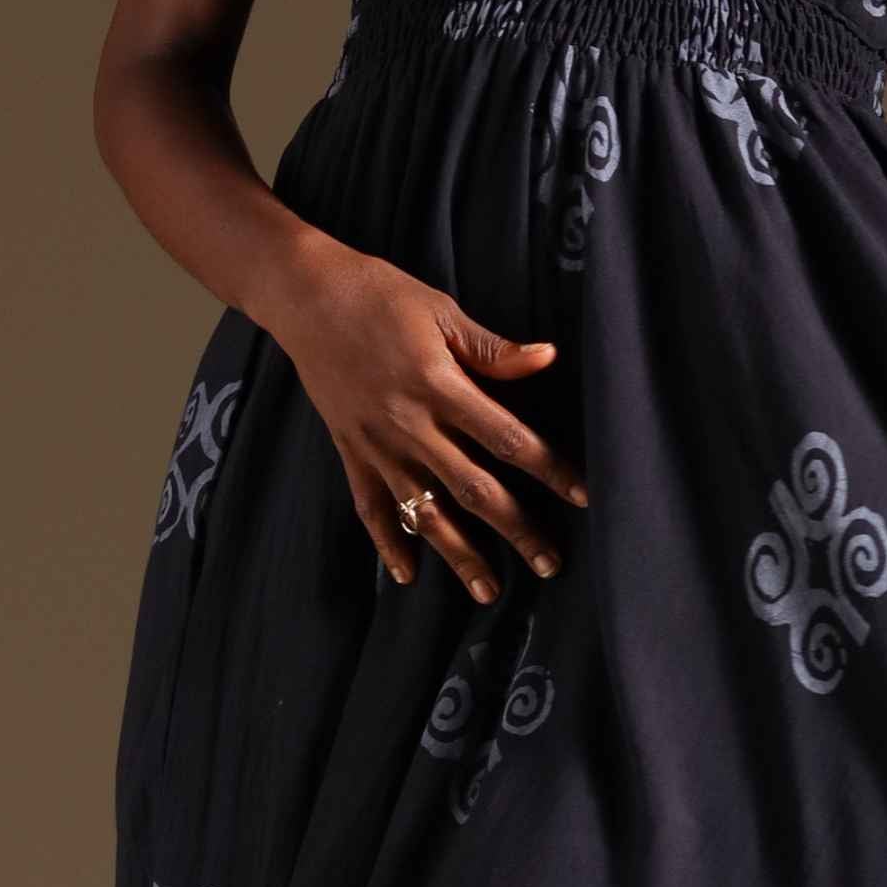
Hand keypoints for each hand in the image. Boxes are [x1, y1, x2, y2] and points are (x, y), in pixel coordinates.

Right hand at [275, 245, 588, 598]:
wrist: (304, 297)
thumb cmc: (379, 295)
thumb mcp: (442, 311)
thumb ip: (493, 349)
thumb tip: (547, 359)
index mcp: (439, 386)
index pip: (507, 439)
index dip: (549, 470)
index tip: (581, 497)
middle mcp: (410, 426)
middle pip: (474, 489)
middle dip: (516, 530)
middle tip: (550, 564)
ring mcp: (377, 445)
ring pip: (425, 512)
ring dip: (459, 555)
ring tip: (489, 591)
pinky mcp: (350, 451)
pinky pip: (370, 508)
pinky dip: (387, 544)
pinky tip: (408, 576)